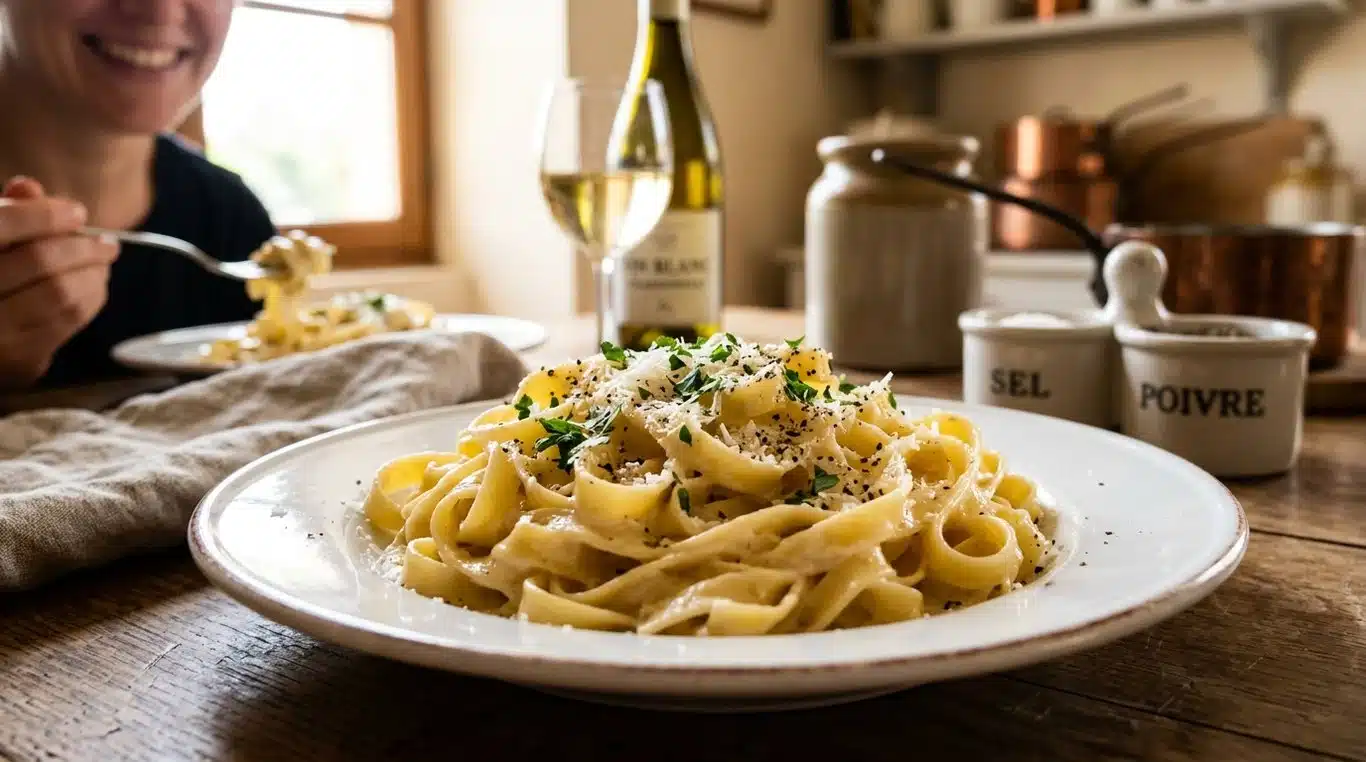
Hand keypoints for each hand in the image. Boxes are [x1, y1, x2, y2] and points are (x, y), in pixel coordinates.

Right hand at [0, 177, 119, 390]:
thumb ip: (3, 215)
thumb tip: (30, 187)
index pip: (0, 225)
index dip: (43, 214)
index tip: (76, 212)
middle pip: (39, 260)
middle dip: (82, 246)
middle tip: (106, 242)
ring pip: (60, 293)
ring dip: (93, 273)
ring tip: (102, 262)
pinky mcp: (19, 361)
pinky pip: (68, 322)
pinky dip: (90, 298)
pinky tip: (93, 286)